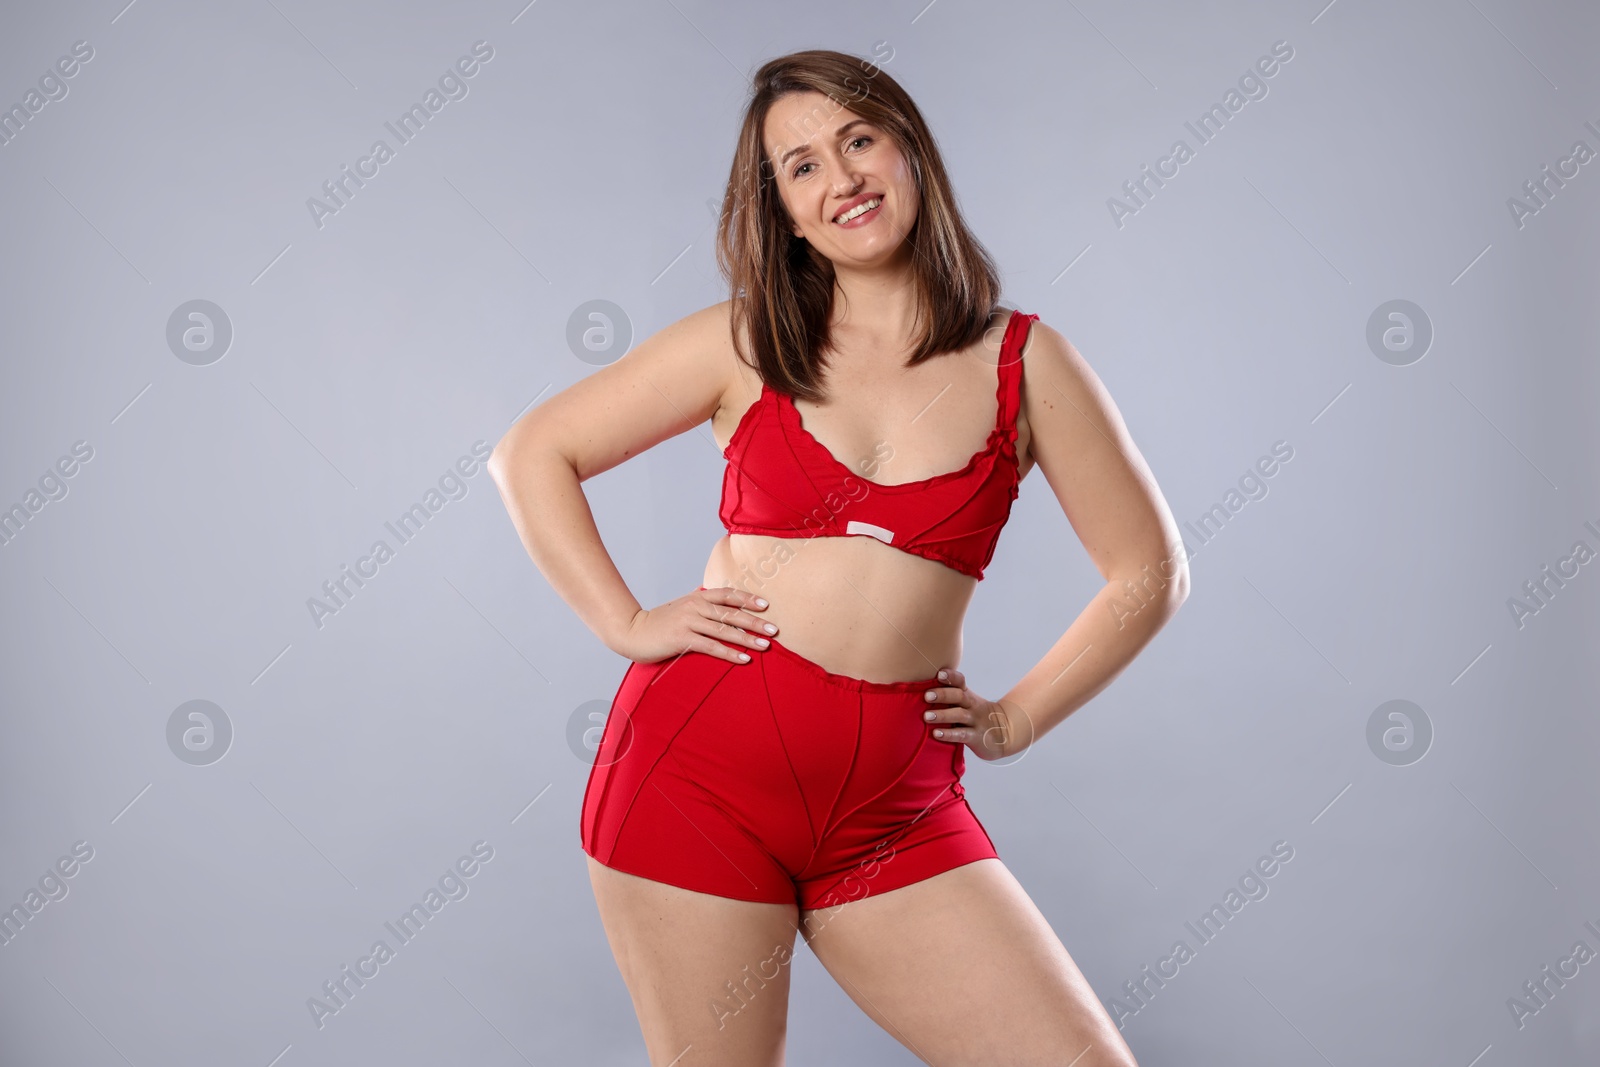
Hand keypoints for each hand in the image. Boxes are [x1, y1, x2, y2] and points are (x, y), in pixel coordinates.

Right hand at [613, 586, 777, 664]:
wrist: (632, 631)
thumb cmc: (661, 623)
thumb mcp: (684, 609)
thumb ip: (704, 608)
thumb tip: (728, 612)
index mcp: (697, 597)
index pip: (728, 594)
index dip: (748, 599)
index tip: (766, 605)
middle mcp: (695, 606)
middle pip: (731, 613)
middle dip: (755, 621)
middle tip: (774, 629)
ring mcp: (688, 622)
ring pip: (724, 630)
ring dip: (747, 638)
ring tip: (765, 645)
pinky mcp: (682, 639)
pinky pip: (711, 646)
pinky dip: (729, 653)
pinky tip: (744, 659)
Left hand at [922, 668, 1034, 761]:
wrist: (1003, 732)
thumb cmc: (975, 716)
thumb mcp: (967, 703)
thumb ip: (949, 696)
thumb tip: (918, 690)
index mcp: (967, 695)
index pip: (960, 682)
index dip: (951, 676)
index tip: (939, 674)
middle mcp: (972, 705)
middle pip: (959, 696)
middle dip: (943, 694)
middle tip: (927, 696)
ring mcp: (975, 721)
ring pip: (960, 715)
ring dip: (943, 715)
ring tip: (926, 716)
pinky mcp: (976, 737)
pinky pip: (962, 734)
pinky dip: (949, 734)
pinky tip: (936, 734)